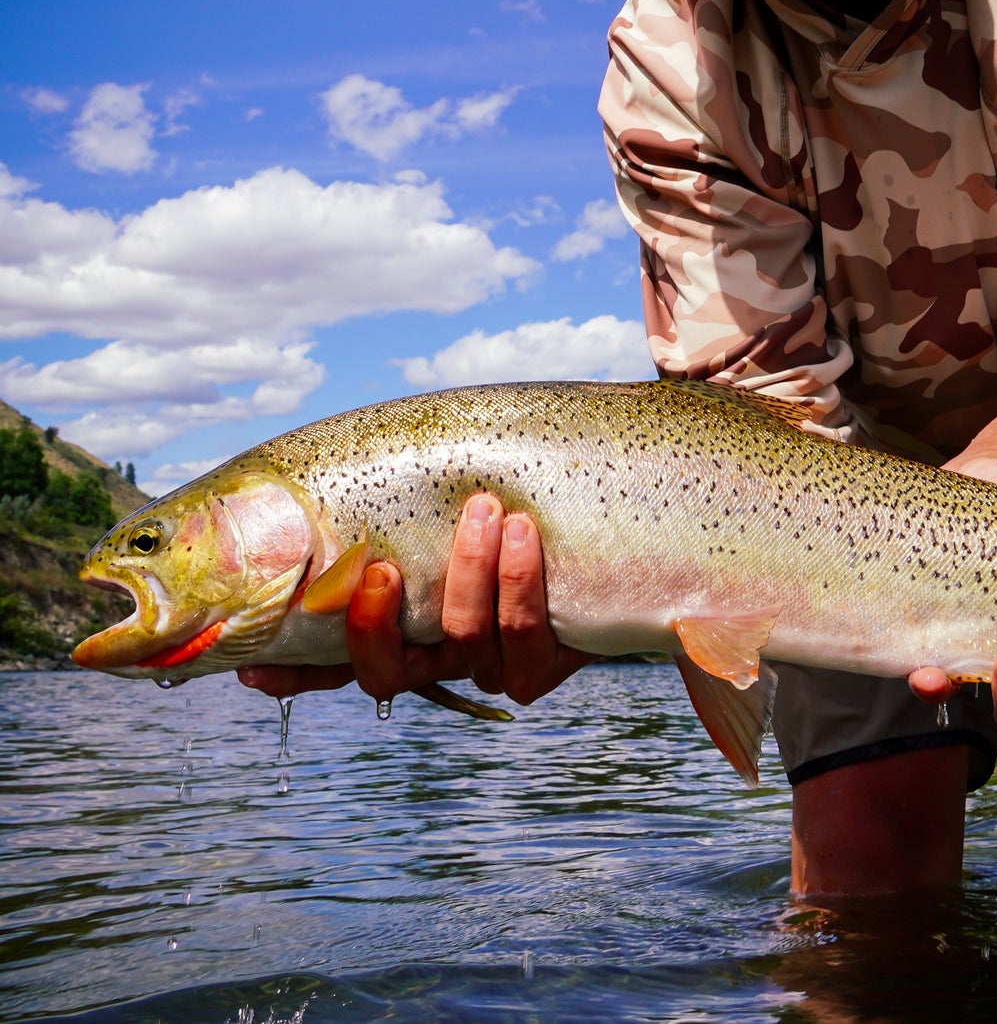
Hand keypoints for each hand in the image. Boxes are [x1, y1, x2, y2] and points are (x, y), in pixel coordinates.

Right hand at [238, 492, 593, 706]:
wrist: (602, 524)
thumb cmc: (511, 496)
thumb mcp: (447, 497)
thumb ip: (399, 496)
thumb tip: (332, 464)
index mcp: (402, 623)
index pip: (334, 657)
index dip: (294, 672)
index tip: (253, 667)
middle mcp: (438, 654)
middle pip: (387, 674)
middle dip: (375, 627)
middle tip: (380, 569)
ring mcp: (489, 664)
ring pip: (463, 640)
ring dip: (468, 574)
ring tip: (483, 510)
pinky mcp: (542, 663)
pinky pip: (524, 635)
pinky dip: (519, 582)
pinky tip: (523, 534)